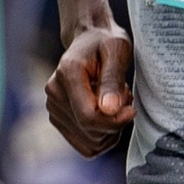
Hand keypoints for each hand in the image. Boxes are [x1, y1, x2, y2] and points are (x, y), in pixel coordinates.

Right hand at [43, 21, 135, 157]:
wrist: (89, 38)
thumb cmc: (106, 42)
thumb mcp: (117, 52)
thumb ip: (113, 81)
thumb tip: (109, 110)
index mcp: (68, 74)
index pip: (89, 117)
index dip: (115, 121)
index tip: (130, 109)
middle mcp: (54, 92)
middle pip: (91, 132)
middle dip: (115, 122)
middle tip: (122, 97)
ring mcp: (53, 107)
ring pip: (91, 142)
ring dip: (110, 129)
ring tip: (113, 101)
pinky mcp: (57, 118)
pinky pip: (86, 145)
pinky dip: (102, 136)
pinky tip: (106, 114)